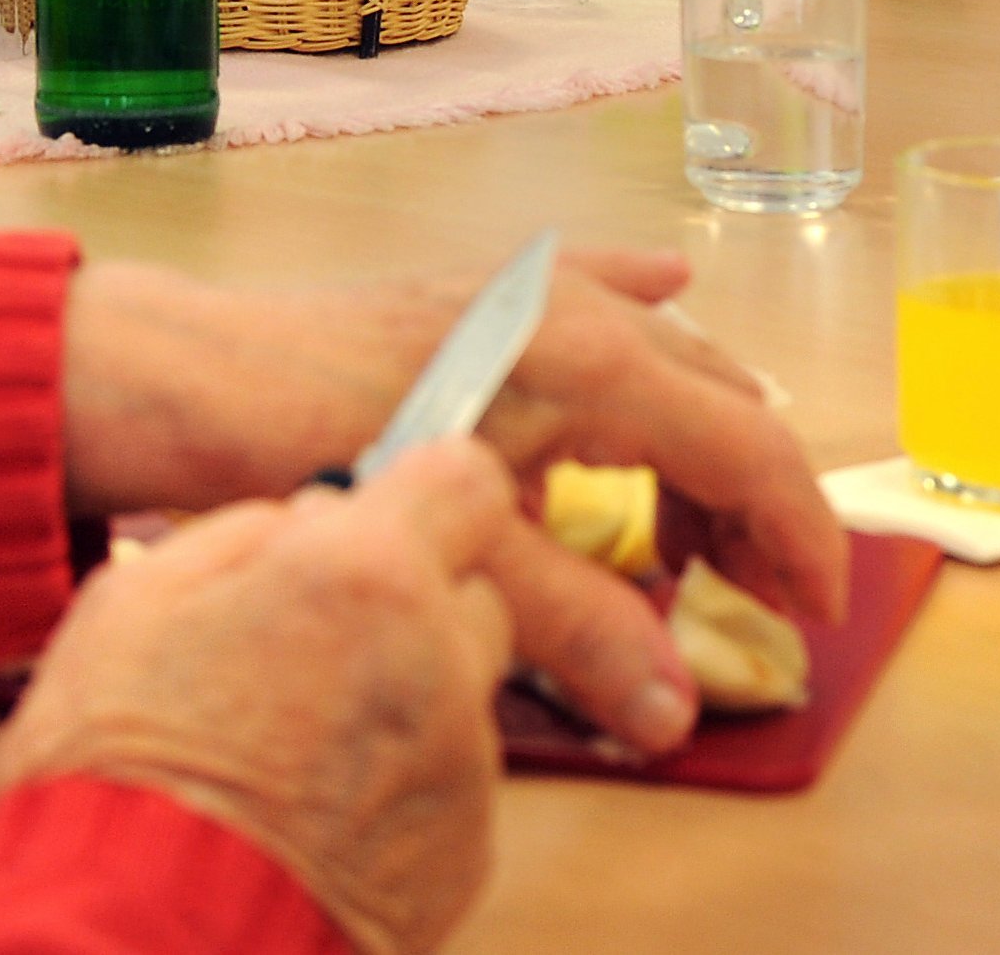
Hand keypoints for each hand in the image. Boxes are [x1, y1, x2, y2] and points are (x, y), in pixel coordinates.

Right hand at [0, 442, 516, 954]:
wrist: (137, 932)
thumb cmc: (118, 771)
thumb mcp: (135, 600)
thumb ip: (247, 534)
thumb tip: (310, 516)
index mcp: (362, 573)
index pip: (467, 480)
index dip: (429, 496)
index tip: (393, 517)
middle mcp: (437, 660)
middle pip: (471, 594)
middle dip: (410, 608)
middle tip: (315, 650)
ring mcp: (461, 763)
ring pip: (460, 695)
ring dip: (404, 703)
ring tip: (295, 751)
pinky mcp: (465, 853)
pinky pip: (449, 786)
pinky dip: (399, 790)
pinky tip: (314, 814)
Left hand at [58, 251, 847, 748]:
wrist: (183, 379)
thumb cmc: (312, 449)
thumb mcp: (459, 554)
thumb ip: (577, 630)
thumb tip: (674, 714)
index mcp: (593, 364)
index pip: (747, 450)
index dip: (798, 535)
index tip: (815, 613)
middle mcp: (576, 312)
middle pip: (720, 404)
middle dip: (753, 503)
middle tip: (757, 598)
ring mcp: (527, 293)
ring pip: (664, 360)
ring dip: (698, 441)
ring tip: (695, 532)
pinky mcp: (478, 296)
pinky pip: (595, 291)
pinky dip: (643, 309)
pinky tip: (669, 285)